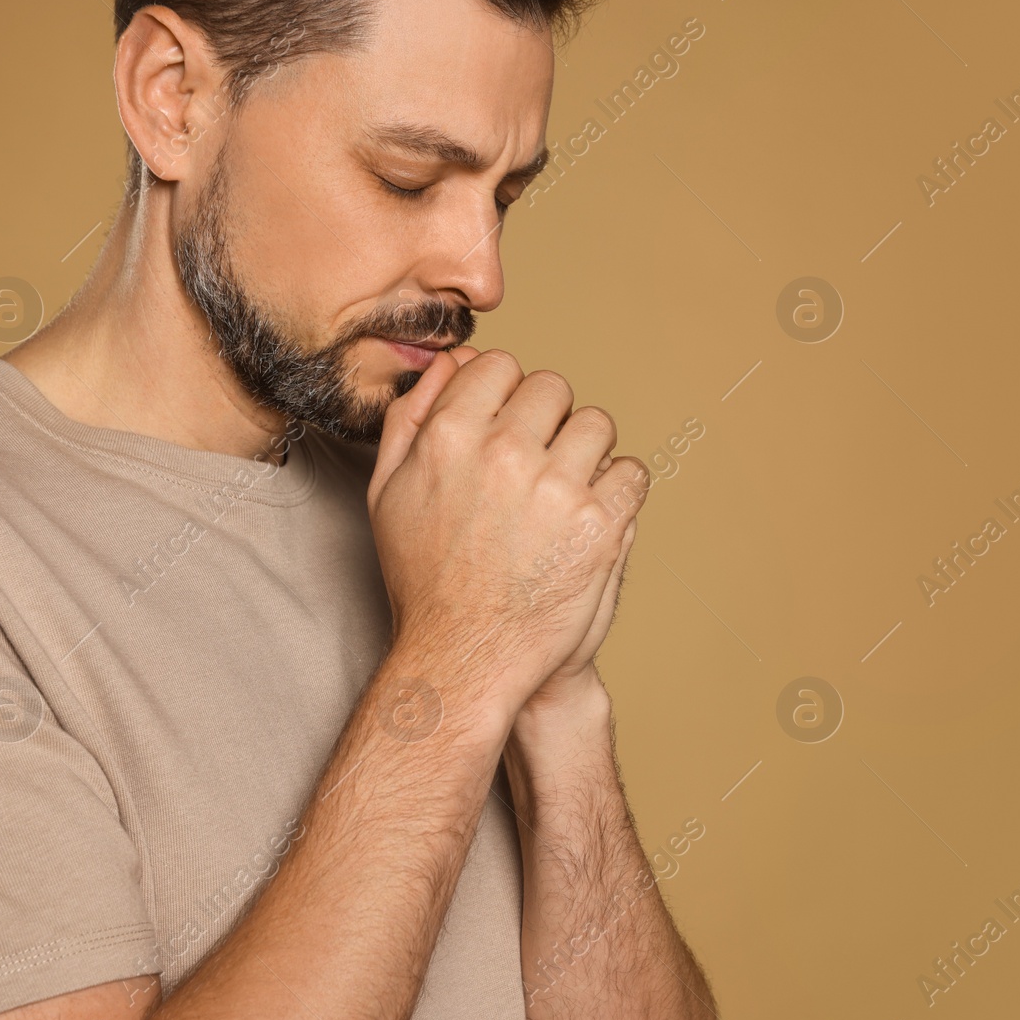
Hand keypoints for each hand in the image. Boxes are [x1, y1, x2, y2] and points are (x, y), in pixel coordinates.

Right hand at [367, 347, 649, 720]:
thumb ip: (412, 418)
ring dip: (587, 453)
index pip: (500, 366)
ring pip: (597, 424)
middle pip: (552, 389)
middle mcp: (503, 453)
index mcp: (449, 437)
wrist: (467, 656)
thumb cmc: (425, 578)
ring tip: (565, 493)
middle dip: (548, 421)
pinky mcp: (599, 523)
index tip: (508, 430)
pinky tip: (590, 518)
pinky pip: (631, 471)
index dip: (506, 397)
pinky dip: (619, 492)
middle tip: (537, 467)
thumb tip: (453, 363)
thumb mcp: (389, 492)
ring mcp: (556, 487)